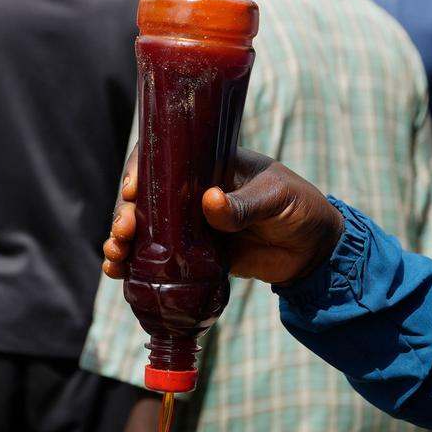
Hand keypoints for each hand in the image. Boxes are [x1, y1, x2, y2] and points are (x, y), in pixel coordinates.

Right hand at [101, 149, 343, 286]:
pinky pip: (159, 259)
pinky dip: (135, 266)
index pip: (165, 157)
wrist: (316, 252)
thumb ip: (245, 204)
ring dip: (122, 241)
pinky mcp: (194, 256)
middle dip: (125, 213)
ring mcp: (191, 225)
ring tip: (115, 257)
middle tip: (125, 231)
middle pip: (146, 197)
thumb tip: (209, 202)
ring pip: (146, 229)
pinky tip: (119, 275)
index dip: (141, 169)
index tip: (133, 190)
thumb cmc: (300, 208)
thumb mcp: (276, 198)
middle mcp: (193, 192)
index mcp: (210, 165)